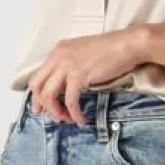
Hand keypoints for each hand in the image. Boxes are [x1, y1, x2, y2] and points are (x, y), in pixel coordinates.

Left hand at [28, 26, 149, 125]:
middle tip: (52, 118)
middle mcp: (58, 56)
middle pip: (37, 85)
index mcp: (58, 51)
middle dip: (42, 105)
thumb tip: (67, 87)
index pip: (38, 76)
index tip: (42, 109)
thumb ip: (71, 68)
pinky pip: (70, 101)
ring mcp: (67, 65)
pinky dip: (74, 114)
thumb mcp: (83, 56)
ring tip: (67, 120)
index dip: (37, 96)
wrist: (127, 44)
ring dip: (56, 112)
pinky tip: (81, 120)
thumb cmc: (112, 50)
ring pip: (48, 95)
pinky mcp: (78, 75)